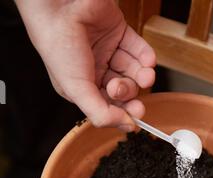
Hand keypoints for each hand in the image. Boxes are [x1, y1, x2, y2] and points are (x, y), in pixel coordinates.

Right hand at [15, 0, 155, 129]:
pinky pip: (138, 48)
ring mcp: (107, 50)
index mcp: (81, 86)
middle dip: (129, 92)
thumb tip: (126, 125)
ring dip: (142, 77)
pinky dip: (146, 57)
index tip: (135, 114)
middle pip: (122, 90)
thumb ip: (101, 113)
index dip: (123, 111)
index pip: (108, 105)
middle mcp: (94, 70)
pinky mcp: (118, 31)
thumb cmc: (60, 47)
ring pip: (132, 71)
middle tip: (126, 89)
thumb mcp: (77, 90)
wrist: (60, 7)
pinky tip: (147, 62)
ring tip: (144, 76)